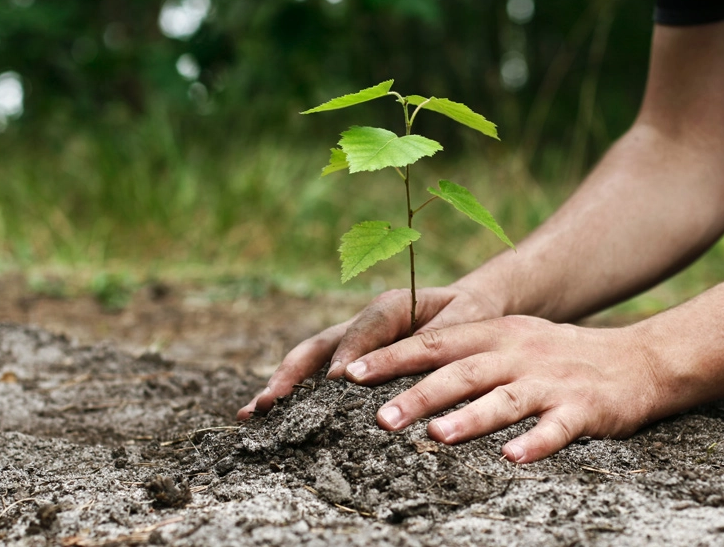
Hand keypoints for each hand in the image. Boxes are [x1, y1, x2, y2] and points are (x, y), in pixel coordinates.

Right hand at [237, 284, 503, 418]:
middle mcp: (363, 323)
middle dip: (292, 373)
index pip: (365, 328)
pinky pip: (317, 375)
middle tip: (269, 402)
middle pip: (319, 345)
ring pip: (309, 360)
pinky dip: (294, 394)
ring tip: (252, 413)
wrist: (471, 307)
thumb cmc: (471, 315)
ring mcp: (352, 341)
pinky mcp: (351, 359)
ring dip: (281, 385)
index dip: (350, 352)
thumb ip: (440, 336)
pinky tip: (269, 418)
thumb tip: (411, 360)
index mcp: (392, 306)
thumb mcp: (466, 320)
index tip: (337, 381)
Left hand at [342, 316, 664, 462]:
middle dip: (419, 393)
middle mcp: (519, 353)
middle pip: (462, 372)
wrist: (638, 360)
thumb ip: (464, 352)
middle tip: (379, 417)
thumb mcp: (512, 340)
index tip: (351, 373)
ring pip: (505, 399)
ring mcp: (551, 381)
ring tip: (436, 437)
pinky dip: (535, 443)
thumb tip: (401, 372)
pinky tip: (512, 459)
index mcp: (496, 334)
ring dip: (470, 418)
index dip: (392, 357)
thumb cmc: (559, 356)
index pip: (436, 342)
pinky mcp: (583, 408)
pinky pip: (556, 428)